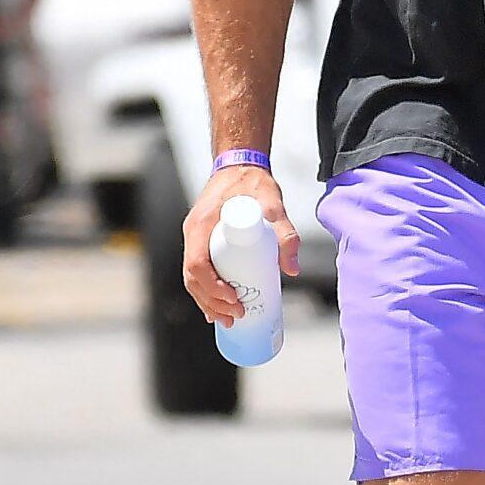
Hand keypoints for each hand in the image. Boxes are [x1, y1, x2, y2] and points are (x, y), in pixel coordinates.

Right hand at [181, 163, 298, 324]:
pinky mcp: (202, 240)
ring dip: (207, 302)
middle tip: (237, 317)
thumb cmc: (254, 183)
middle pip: (193, 278)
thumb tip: (291, 270)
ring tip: (228, 319)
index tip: (235, 300)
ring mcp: (195, 238)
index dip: (213, 288)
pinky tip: (215, 308)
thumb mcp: (274, 204)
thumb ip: (285, 232)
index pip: (197, 265)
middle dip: (212, 302)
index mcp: (201, 226)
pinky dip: (205, 291)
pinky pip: (198, 270)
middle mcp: (192, 234)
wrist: (240, 165)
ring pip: (193, 278)